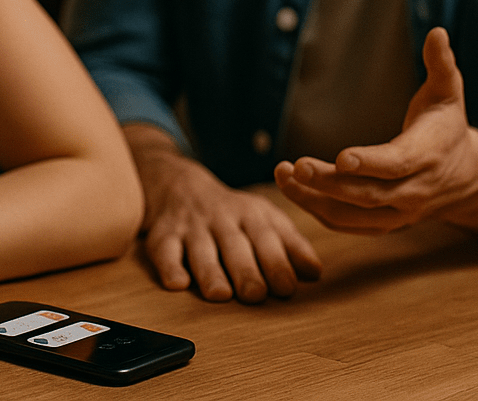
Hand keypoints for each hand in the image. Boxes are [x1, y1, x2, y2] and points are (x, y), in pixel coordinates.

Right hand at [127, 124, 320, 302]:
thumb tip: (315, 273)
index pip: (267, 238)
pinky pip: (164, 249)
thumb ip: (290, 244)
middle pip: (235, 246)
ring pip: (200, 250)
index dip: (277, 263)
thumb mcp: (263, 217)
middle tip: (255, 295)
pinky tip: (177, 283)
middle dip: (245, 270)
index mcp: (251, 215)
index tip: (286, 288)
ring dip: (210, 271)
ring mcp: (191, 226)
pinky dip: (169, 266)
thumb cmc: (230, 211)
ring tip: (220, 294)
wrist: (177, 182)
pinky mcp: (163, 234)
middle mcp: (221, 219)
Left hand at [275, 27, 477, 233]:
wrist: (466, 177)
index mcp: (426, 156)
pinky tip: (292, 190)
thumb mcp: (449, 92)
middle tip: (296, 166)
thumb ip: (441, 64)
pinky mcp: (383, 223)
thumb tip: (437, 31)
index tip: (342, 158)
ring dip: (314, 199)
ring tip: (283, 176)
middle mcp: (412, 191)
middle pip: (367, 194)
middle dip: (329, 182)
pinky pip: (347, 224)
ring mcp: (398, 213)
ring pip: (352, 214)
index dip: (370, 163)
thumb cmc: (447, 127)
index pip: (396, 164)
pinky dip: (318, 211)